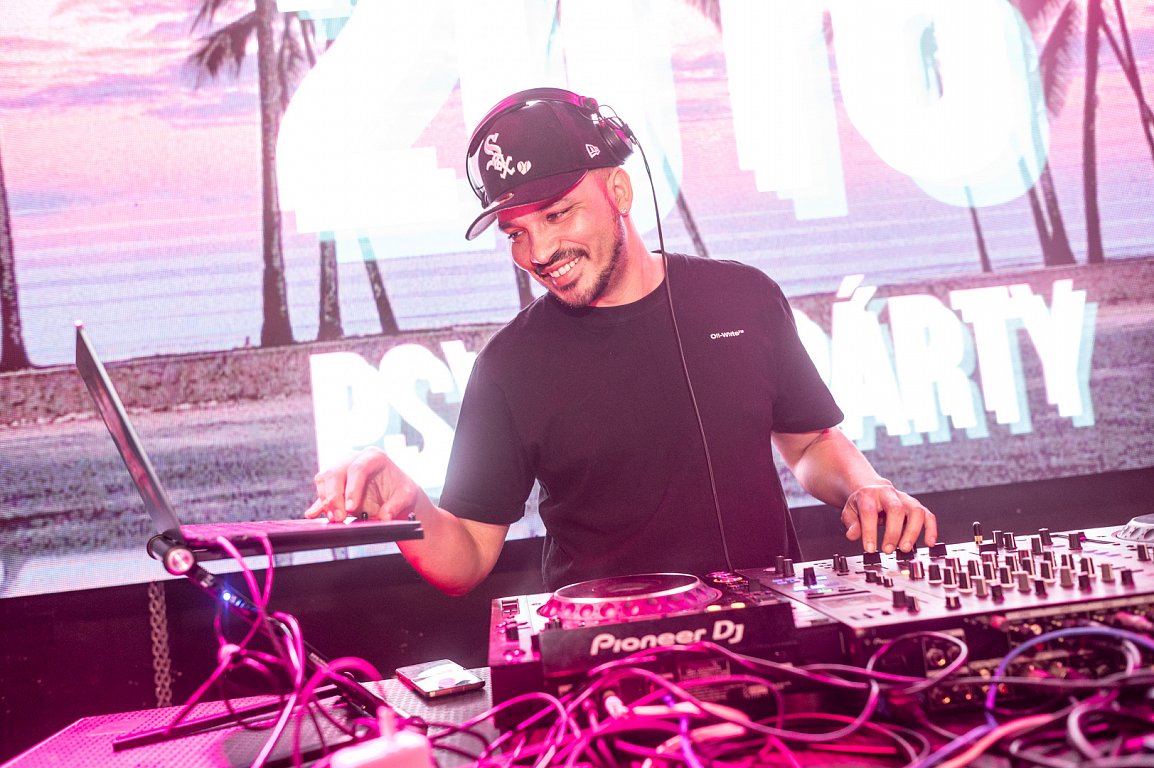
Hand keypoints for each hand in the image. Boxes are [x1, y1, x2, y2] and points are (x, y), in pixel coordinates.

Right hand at [304, 447, 420, 522]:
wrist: (395, 495)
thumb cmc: (401, 491)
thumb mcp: (406, 497)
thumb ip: (396, 505)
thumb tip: (384, 516)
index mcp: (374, 457)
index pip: (358, 468)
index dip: (352, 488)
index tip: (350, 508)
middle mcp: (354, 459)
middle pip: (336, 472)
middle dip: (334, 497)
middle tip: (340, 518)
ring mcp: (342, 469)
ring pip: (324, 479)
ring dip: (325, 500)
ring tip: (334, 519)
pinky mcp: (335, 483)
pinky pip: (322, 491)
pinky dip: (318, 503)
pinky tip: (313, 515)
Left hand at [841, 484, 936, 553]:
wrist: (872, 489)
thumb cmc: (862, 502)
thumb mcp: (849, 511)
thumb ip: (851, 523)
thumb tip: (853, 535)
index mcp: (869, 495)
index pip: (870, 512)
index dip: (870, 531)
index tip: (870, 548)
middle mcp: (889, 494)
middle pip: (896, 509)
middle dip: (893, 532)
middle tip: (887, 550)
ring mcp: (904, 499)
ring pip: (916, 511)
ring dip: (913, 532)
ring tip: (904, 548)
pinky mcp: (915, 506)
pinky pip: (928, 515)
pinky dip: (931, 529)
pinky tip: (929, 542)